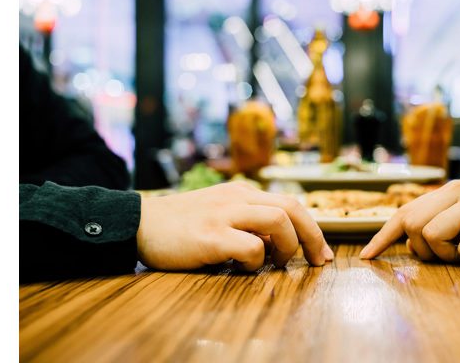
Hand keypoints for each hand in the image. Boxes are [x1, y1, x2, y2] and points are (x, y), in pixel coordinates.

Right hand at [137, 181, 333, 271]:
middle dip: (313, 236)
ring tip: (275, 262)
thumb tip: (280, 243)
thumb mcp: (219, 212)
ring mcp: (224, 214)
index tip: (321, 251)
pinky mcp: (211, 236)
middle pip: (292, 208)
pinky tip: (242, 267)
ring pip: (279, 222)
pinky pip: (251, 247)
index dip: (313, 229)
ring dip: (288, 247)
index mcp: (242, 192)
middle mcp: (237, 197)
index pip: (290, 204)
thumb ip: (248, 222)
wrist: (139, 223)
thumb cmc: (181, 224)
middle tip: (318, 260)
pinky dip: (256, 261)